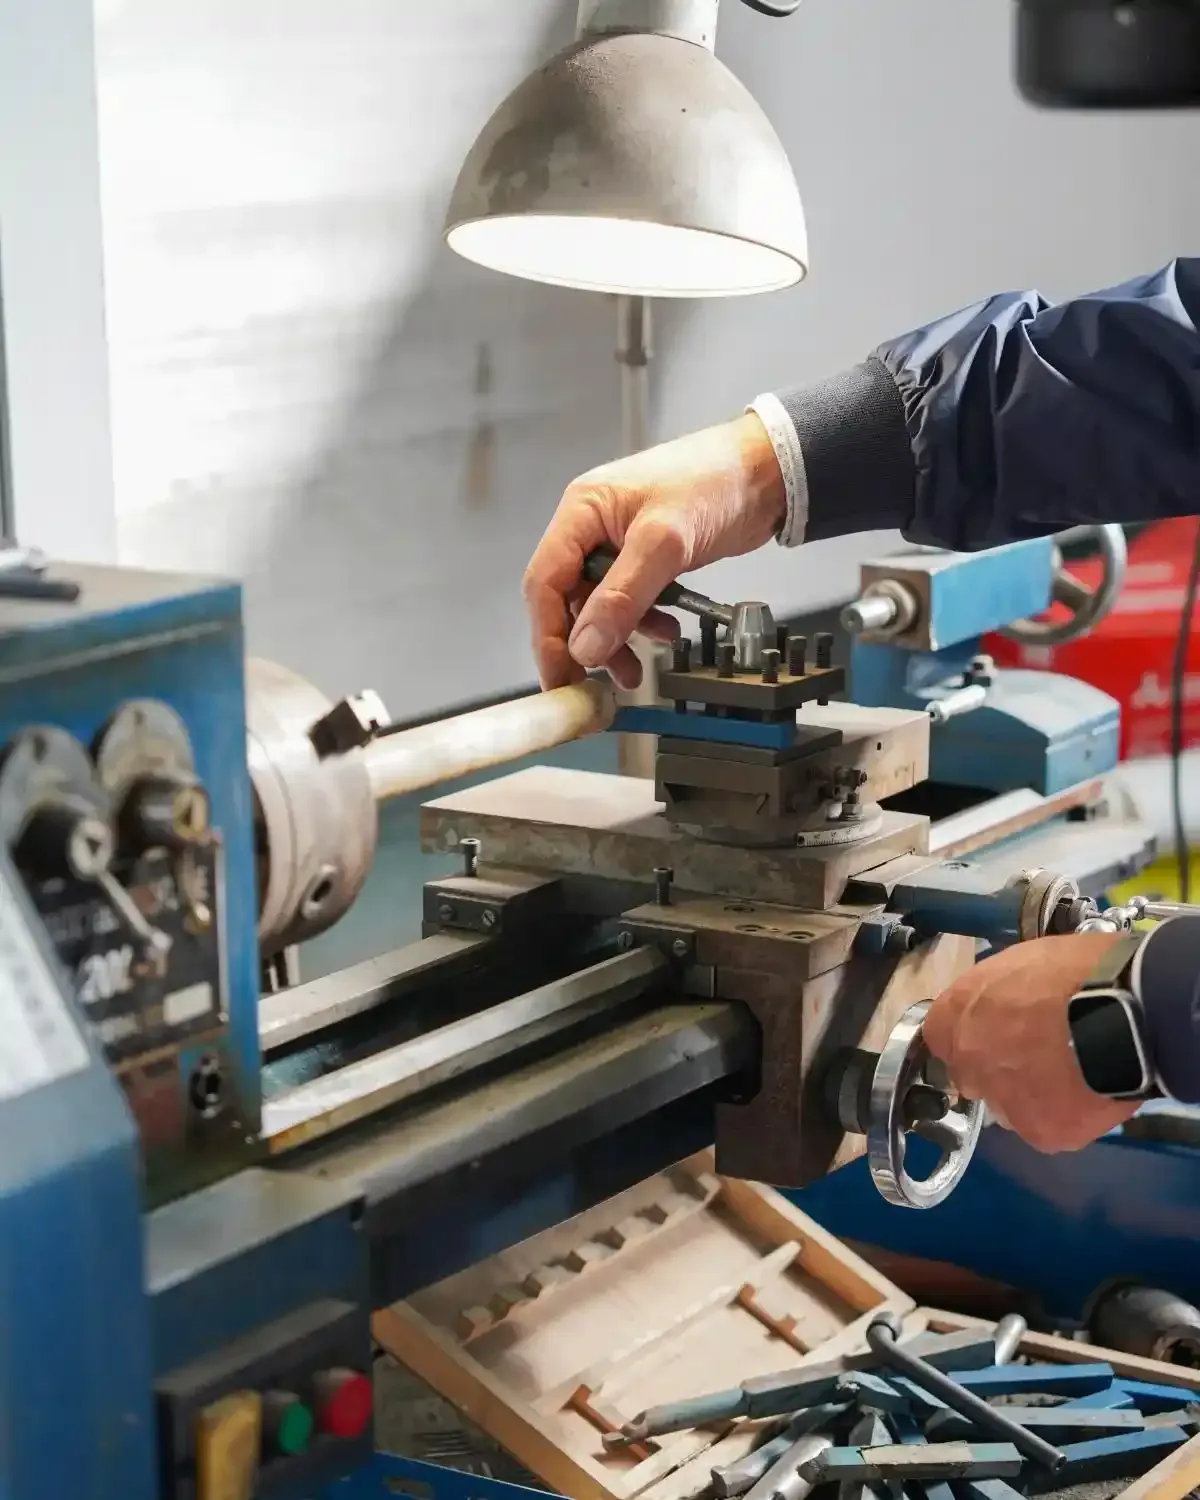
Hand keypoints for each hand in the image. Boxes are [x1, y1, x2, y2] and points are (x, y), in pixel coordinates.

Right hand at [522, 414, 784, 689]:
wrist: (767, 470)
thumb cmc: (715, 480)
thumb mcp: (665, 542)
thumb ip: (623, 596)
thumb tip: (586, 646)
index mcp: (582, 511)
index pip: (545, 581)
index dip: (547, 634)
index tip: (560, 675)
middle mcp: (593, 528)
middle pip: (569, 598)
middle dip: (585, 643)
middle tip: (596, 683)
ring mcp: (620, 544)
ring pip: (602, 606)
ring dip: (617, 640)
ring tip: (634, 670)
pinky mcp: (648, 558)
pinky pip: (632, 601)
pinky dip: (644, 623)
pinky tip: (665, 632)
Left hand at [922, 933, 1139, 1152]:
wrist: (1128, 1009)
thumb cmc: (1079, 971)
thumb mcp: (1022, 962)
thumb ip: (998, 993)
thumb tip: (1002, 1007)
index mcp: (957, 1012)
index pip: (942, 1035)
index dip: (973, 1036)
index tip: (999, 1035)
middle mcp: (967, 1061)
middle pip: (972, 1075)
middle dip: (998, 1070)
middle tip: (1039, 1057)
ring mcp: (1001, 1100)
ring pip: (1009, 1107)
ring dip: (1031, 1097)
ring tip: (1072, 1078)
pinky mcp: (1040, 1132)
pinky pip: (1049, 1129)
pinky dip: (1068, 1118)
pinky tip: (1090, 1095)